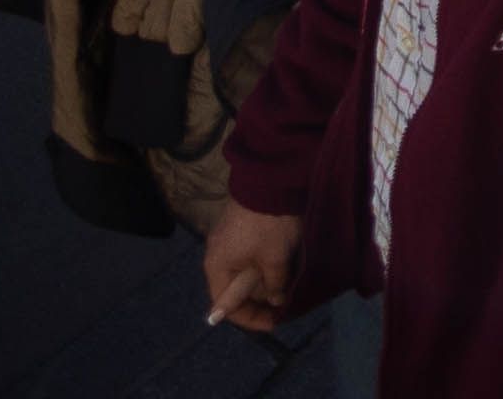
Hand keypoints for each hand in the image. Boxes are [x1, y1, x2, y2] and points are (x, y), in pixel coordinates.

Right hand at [201, 203, 301, 333]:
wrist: (270, 179)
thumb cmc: (269, 225)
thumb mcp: (275, 260)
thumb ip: (274, 285)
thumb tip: (275, 300)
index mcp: (217, 267)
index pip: (227, 306)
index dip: (251, 318)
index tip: (275, 322)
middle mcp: (217, 255)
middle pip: (235, 289)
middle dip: (259, 300)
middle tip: (282, 305)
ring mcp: (227, 240)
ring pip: (244, 272)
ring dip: (263, 282)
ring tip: (285, 288)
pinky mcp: (239, 228)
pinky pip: (248, 257)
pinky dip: (263, 266)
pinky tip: (281, 267)